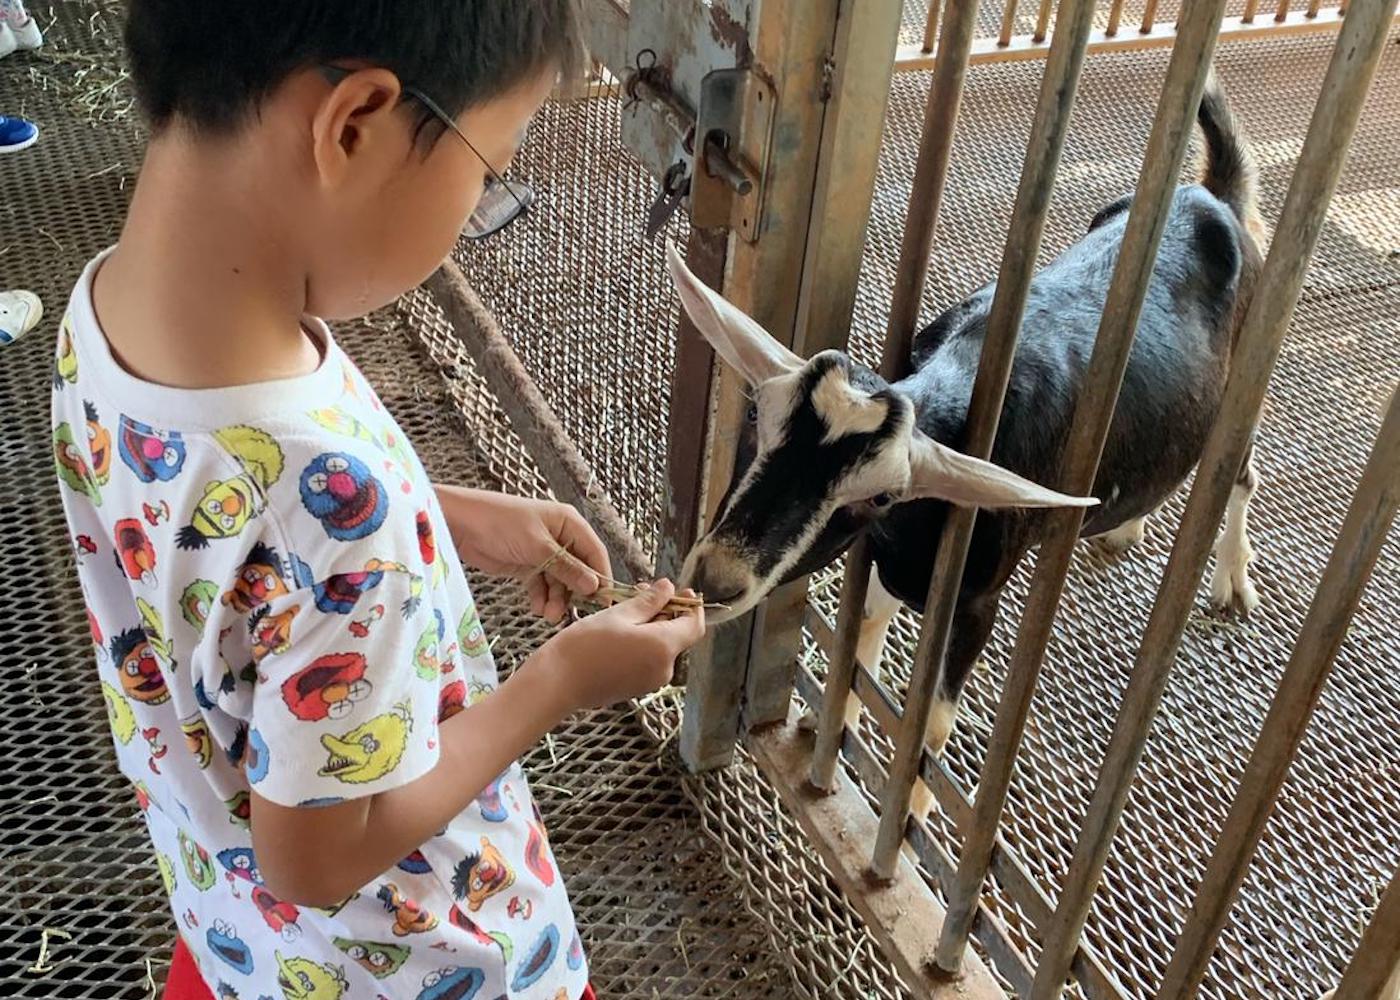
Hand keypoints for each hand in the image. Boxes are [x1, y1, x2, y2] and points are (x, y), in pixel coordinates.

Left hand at [436, 487, 610, 620]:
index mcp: (569, 523)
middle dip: (574, 592)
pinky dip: (541, 597)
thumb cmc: (500, 523)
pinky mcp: (527, 564)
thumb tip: (594, 586)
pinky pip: (542, 585)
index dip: (600, 576)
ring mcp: (543, 552)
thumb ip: (567, 568)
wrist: (460, 525)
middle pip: (579, 570)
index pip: (594, 552)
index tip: (602, 601)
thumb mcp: (538, 546)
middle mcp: (560, 537)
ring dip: (556, 599)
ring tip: (548, 615)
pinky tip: (537, 608)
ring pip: (560, 581)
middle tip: (569, 613)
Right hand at [530, 580, 705, 712]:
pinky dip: (642, 643)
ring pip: (661, 646)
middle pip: (678, 635)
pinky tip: (621, 630)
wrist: (557, 684)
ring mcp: (651, 681)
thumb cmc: (584, 646)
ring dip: (651, 625)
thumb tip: (669, 588)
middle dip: (665, 611)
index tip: (680, 591)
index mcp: (663, 648)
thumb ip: (649, 602)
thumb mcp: (618, 615)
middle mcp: (664, 669)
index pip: (695, 625)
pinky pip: (649, 660)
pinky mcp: (637, 687)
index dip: (691, 606)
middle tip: (643, 590)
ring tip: (626, 608)